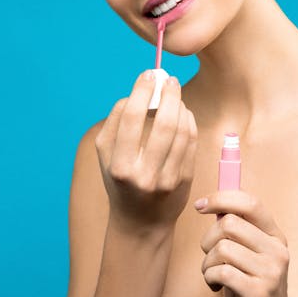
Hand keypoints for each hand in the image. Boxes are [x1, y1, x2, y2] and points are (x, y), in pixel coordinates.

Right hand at [95, 71, 197, 231]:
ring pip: (181, 132)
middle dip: (168, 95)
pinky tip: (183, 113)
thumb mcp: (106, 155)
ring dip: (180, 106)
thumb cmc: (120, 180)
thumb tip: (137, 91)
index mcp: (119, 166)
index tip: (149, 74)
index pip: (131, 119)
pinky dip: (188, 122)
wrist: (140, 222)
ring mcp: (168, 179)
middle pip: (163, 124)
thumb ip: (116, 122)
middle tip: (168, 79)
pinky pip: (191, 142)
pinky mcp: (185, 180)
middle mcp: (144, 174)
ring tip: (175, 95)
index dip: (142, 91)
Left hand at [195, 191, 288, 296]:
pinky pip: (221, 271)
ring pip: (222, 248)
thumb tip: (215, 201)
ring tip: (214, 275)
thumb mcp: (249, 254)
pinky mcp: (258, 292)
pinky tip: (216, 286)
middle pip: (229, 224)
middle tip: (210, 255)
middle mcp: (278, 251)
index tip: (200, 205)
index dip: (221, 198)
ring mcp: (271, 272)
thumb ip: (239, 230)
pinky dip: (209, 278)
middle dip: (208, 239)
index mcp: (276, 237)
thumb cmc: (248, 286)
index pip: (251, 203)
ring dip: (207, 264)